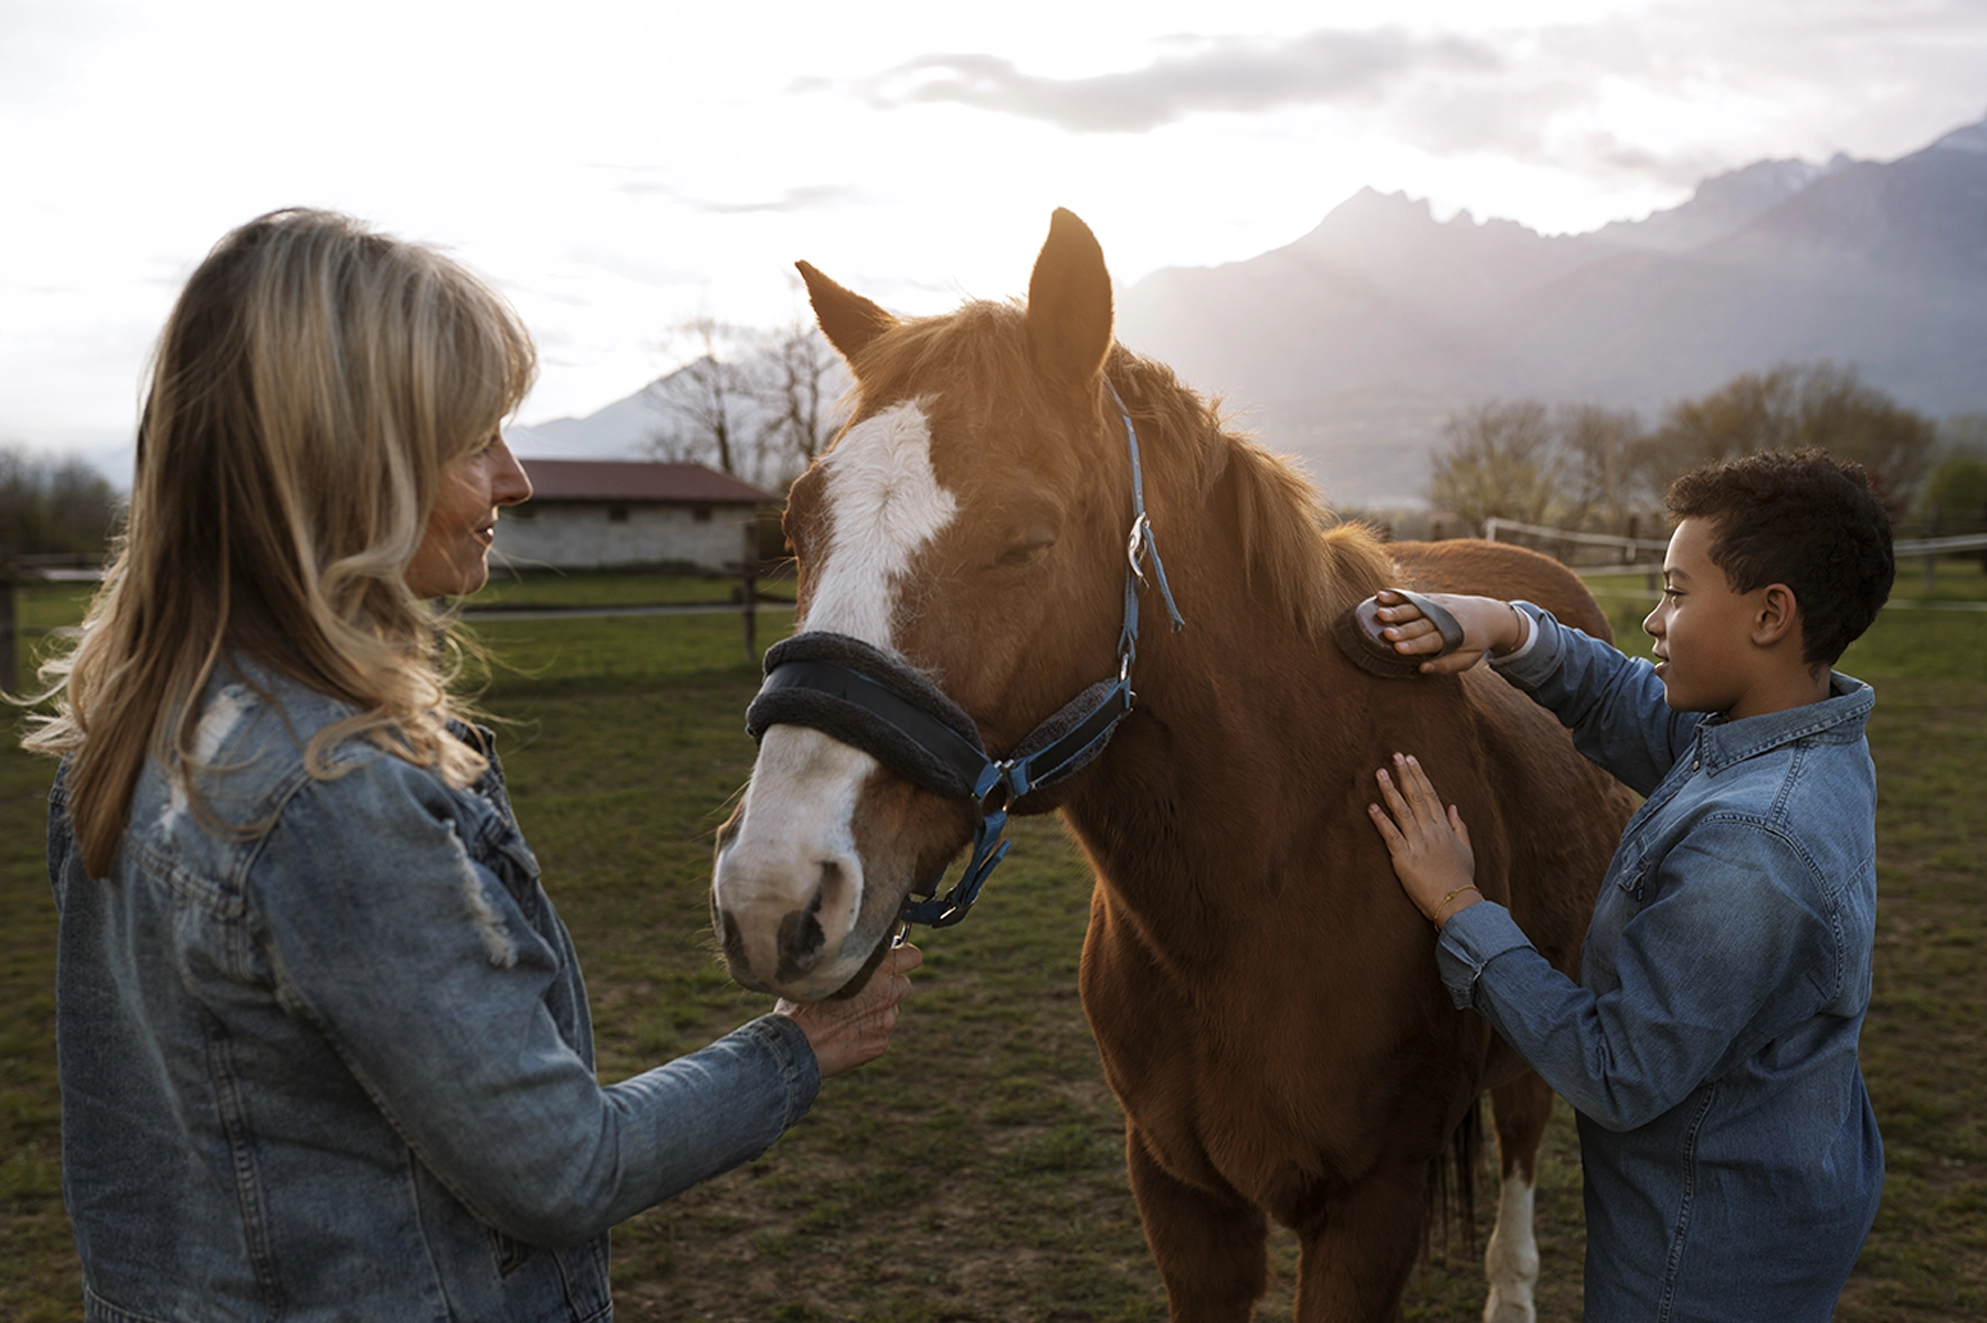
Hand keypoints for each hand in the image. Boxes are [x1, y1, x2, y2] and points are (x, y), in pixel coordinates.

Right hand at [777, 942, 922, 1078]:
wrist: (795, 1042)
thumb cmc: (802, 1000)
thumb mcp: (824, 968)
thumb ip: (848, 962)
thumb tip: (853, 955)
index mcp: (876, 967)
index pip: (912, 955)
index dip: (903, 957)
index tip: (891, 960)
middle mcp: (887, 993)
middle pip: (904, 985)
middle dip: (889, 987)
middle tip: (864, 991)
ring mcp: (886, 1020)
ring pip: (890, 1011)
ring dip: (876, 1012)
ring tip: (844, 1016)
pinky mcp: (880, 1044)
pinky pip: (879, 1034)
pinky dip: (866, 1034)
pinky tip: (843, 1034)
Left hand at [1367, 753, 1480, 928]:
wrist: (1458, 903)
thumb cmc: (1461, 879)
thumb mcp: (1466, 850)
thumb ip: (1459, 827)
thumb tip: (1453, 806)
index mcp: (1444, 829)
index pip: (1431, 795)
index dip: (1420, 776)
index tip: (1412, 760)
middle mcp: (1431, 831)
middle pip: (1416, 797)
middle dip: (1405, 775)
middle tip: (1395, 756)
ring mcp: (1418, 843)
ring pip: (1402, 811)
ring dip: (1390, 790)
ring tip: (1380, 773)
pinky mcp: (1405, 858)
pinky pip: (1391, 834)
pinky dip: (1381, 820)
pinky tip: (1371, 806)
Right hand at [1372, 591, 1527, 674]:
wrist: (1489, 615)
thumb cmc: (1475, 642)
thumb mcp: (1467, 659)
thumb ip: (1446, 665)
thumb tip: (1422, 668)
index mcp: (1454, 635)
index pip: (1432, 641)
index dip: (1415, 645)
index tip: (1399, 649)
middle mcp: (1445, 617)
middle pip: (1421, 624)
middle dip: (1403, 629)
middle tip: (1386, 633)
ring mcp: (1438, 604)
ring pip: (1415, 608)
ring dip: (1396, 610)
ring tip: (1380, 613)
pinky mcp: (1432, 597)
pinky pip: (1413, 596)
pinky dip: (1397, 596)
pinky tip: (1381, 596)